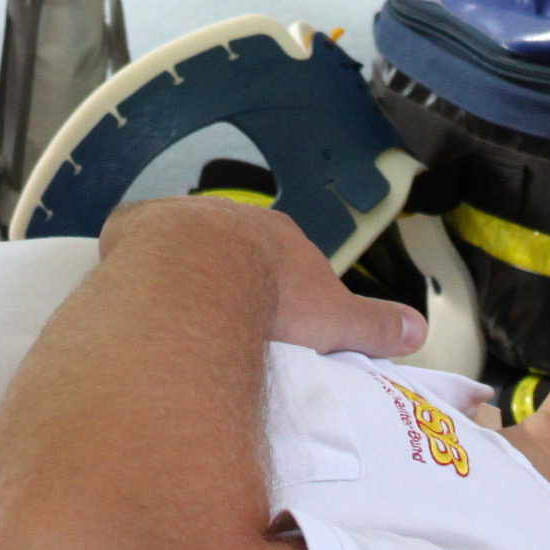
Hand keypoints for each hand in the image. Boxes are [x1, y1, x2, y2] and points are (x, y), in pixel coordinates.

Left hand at [97, 198, 425, 357]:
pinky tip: (137, 303)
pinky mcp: (132, 230)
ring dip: (181, 280)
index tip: (276, 320)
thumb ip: (375, 324)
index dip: (282, 289)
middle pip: (231, 253)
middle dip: (230, 282)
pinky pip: (133, 249)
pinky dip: (136, 272)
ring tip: (181, 325)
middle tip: (226, 328)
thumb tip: (417, 330)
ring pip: (182, 252)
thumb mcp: (336, 319)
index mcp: (277, 236)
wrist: (198, 274)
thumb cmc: (272, 297)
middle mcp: (228, 220)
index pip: (284, 259)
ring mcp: (178, 221)